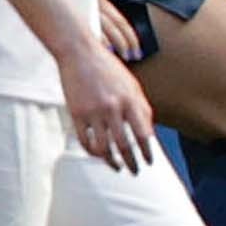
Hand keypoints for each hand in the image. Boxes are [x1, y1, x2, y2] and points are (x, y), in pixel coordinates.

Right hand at [57, 32, 158, 170]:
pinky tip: (98, 156)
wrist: (80, 54)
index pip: (143, 134)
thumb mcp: (132, 85)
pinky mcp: (76, 114)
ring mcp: (93, 111)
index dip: (147, 152)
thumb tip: (148, 133)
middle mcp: (113, 107)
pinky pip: (85, 141)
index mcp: (130, 100)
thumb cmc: (109, 69)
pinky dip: (92, 152)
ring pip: (103, 147)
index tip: (149, 162)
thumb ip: (141, 107)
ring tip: (116, 167)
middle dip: (131, 162)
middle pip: (124, 144)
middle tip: (135, 171)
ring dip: (111, 161)